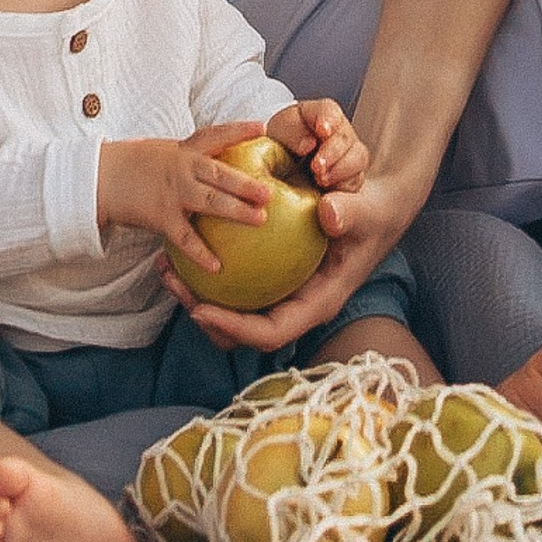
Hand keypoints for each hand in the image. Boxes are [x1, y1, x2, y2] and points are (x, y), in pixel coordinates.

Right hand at [98, 127, 276, 278]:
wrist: (101, 177)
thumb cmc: (135, 165)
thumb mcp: (166, 152)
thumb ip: (192, 157)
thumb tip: (220, 166)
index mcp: (184, 149)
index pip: (215, 135)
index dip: (239, 130)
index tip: (263, 127)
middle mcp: (182, 167)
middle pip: (219, 173)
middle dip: (246, 182)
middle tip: (270, 191)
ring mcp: (173, 192)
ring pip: (210, 202)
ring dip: (236, 211)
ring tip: (259, 219)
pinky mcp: (161, 216)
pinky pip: (185, 237)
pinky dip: (201, 252)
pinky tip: (217, 266)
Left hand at [165, 155, 427, 352]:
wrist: (375, 209)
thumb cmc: (371, 214)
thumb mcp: (366, 212)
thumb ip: (349, 213)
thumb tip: (329, 214)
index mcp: (317, 303)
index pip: (270, 332)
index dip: (234, 329)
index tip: (201, 309)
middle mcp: (296, 305)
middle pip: (242, 330)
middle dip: (203, 315)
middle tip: (174, 284)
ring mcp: (283, 293)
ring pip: (233, 310)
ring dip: (196, 294)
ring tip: (166, 266)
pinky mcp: (273, 276)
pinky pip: (236, 284)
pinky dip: (209, 271)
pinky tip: (183, 246)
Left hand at [266, 99, 365, 196]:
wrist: (281, 178)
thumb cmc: (280, 148)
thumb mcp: (277, 135)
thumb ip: (291, 133)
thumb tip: (308, 144)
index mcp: (318, 116)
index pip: (328, 111)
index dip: (328, 119)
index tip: (322, 130)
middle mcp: (338, 134)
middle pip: (345, 137)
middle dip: (332, 152)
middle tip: (317, 168)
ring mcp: (347, 157)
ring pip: (357, 158)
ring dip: (341, 171)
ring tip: (322, 182)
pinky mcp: (350, 182)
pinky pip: (355, 185)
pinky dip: (344, 191)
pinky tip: (328, 198)